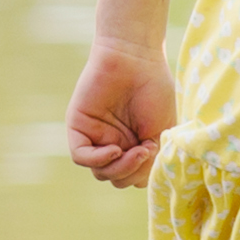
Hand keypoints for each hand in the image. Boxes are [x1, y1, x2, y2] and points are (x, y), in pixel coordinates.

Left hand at [65, 43, 175, 188]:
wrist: (136, 57)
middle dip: (132, 172)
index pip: (132, 177)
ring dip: (120, 168)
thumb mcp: (161, 130)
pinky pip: (81, 156)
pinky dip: (99, 160)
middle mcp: (114, 142)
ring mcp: (96, 136)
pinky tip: (114, 150)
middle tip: (145, 151)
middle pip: (116, 178)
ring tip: (135, 150)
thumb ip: (150, 158)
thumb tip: (136, 182)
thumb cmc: (154, 88)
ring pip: (100, 172)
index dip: (143, 173)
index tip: (155, 151)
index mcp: (133, 144)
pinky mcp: (78, 126)